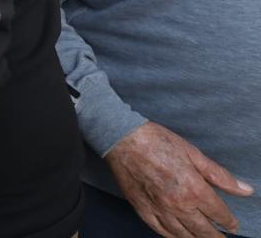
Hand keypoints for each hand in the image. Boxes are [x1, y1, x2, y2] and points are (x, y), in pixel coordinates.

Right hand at [106, 121, 252, 237]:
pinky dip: (174, 237)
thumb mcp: (193, 153)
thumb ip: (219, 175)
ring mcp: (159, 209)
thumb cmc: (157, 141)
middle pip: (204, 230)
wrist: (122, 138)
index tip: (232, 224)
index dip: (229, 221)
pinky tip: (180, 236)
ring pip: (184, 235)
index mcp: (194, 189)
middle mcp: (178, 204)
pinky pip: (161, 231)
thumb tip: (245, 190)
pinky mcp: (142, 209)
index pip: (219, 214)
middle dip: (216, 237)